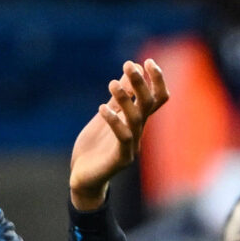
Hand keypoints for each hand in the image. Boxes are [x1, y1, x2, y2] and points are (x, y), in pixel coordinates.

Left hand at [68, 59, 167, 211]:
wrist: (83, 178)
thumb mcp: (106, 116)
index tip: (148, 61)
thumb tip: (129, 73)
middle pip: (148, 104)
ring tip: (112, 83)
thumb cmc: (95, 147)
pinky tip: (102, 108)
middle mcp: (138, 132)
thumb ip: (118, 98)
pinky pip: (123, 138)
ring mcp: (131, 146)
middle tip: (129, 64)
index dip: (156, 80)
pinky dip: (114, 121)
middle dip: (141, 83)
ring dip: (125, 99)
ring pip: (136, 119)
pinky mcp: (120, 159)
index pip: (156, 98)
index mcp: (136, 121)